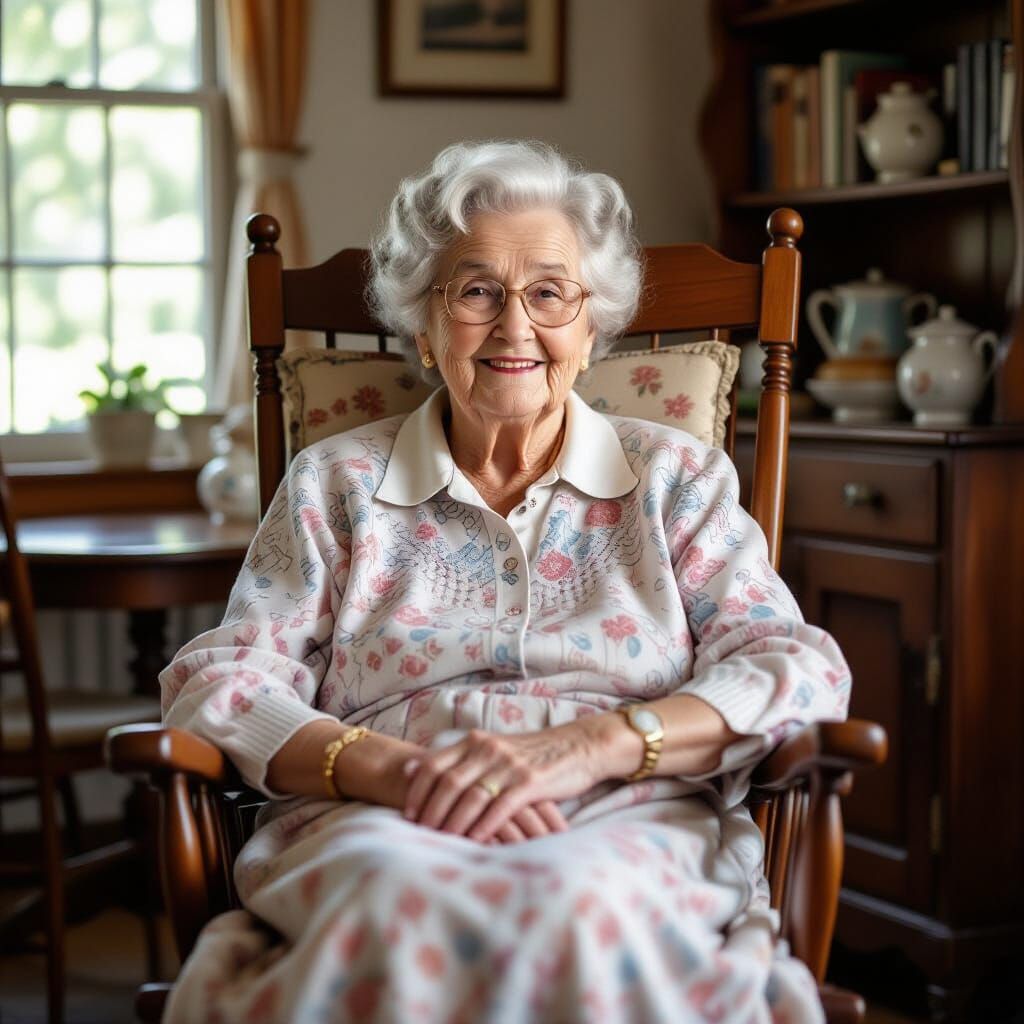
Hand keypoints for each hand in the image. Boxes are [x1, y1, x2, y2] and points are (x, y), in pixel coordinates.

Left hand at [401, 722, 603, 842]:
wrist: (577, 747)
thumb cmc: (530, 754)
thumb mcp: (492, 748)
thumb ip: (455, 758)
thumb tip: (410, 768)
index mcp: (475, 741)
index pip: (434, 764)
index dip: (417, 790)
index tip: (407, 814)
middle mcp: (488, 749)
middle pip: (448, 783)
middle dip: (431, 811)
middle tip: (420, 833)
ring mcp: (509, 765)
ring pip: (471, 796)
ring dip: (454, 822)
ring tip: (442, 841)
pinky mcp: (530, 781)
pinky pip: (501, 807)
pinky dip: (485, 825)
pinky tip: (476, 841)